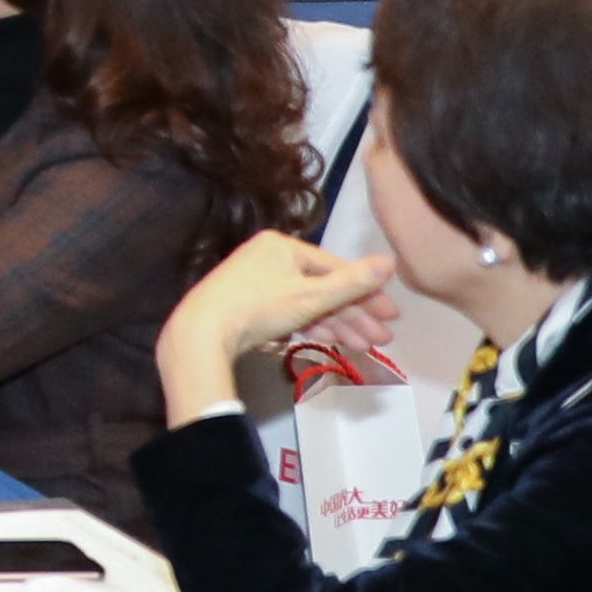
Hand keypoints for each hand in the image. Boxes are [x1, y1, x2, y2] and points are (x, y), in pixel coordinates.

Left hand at [157, 228, 402, 425]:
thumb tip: (390, 261)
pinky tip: (335, 341)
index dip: (366, 292)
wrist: (200, 333)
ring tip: (366, 346)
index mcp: (282, 246)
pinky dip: (313, 326)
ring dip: (339, 324)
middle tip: (383, 338)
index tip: (391, 315)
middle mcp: (269, 259)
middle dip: (355, 314)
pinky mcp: (248, 307)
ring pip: (308, 303)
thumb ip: (352, 282)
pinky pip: (290, 312)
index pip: (335, 267)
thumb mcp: (311, 296)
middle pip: (323, 287)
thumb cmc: (257, 307)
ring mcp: (257, 283)